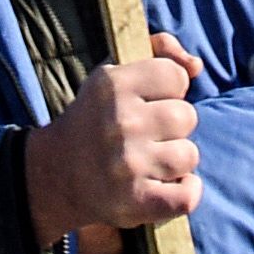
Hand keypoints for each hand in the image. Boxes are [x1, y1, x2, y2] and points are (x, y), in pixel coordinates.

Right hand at [24, 34, 200, 249]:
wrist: (57, 174)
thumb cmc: (96, 119)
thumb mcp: (114, 74)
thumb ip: (159, 52)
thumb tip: (196, 65)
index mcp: (112, 85)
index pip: (176, 76)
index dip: (168, 89)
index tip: (150, 100)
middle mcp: (120, 122)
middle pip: (187, 116)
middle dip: (173, 127)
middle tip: (148, 135)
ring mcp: (128, 164)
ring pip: (189, 155)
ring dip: (176, 161)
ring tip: (151, 160)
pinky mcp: (136, 201)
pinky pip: (188, 195)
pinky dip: (186, 191)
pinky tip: (169, 184)